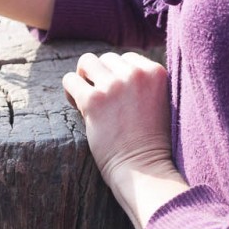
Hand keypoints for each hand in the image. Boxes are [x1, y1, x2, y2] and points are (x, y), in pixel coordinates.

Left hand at [61, 51, 186, 228]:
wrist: (145, 170)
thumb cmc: (150, 142)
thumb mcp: (158, 102)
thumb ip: (143, 82)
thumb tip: (111, 66)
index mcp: (157, 72)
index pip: (127, 58)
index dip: (116, 76)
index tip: (115, 96)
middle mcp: (136, 74)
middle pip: (106, 59)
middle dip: (100, 78)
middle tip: (100, 101)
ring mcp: (115, 85)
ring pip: (86, 62)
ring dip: (84, 79)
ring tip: (87, 100)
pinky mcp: (94, 100)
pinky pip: (70, 80)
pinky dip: (70, 92)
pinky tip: (77, 107)